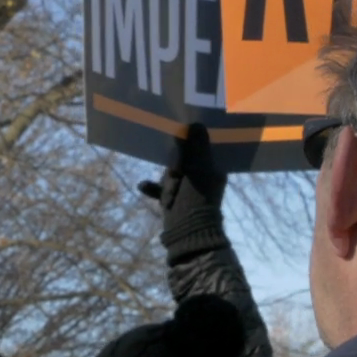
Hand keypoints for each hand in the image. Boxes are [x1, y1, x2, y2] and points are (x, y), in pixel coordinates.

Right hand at [137, 123, 228, 260]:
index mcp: (214, 170)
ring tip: (170, 187)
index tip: (181, 136)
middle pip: (184, 159)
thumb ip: (195, 147)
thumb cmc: (196, 198)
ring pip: (172, 173)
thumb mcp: (196, 169)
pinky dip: (153, 188)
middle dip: (175, 165)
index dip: (192, 142)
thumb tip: (195, 123)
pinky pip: (161, 188)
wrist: (187, 233)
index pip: (203, 148)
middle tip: (177, 174)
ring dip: (167, 178)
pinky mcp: (174, 200)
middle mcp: (203, 178)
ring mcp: (188, 189)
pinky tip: (142, 185)